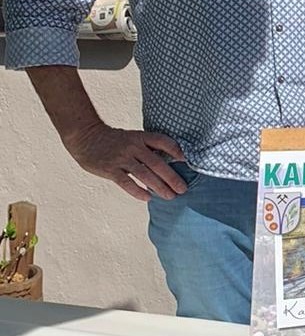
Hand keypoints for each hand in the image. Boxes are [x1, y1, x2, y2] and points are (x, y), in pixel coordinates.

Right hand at [63, 123, 186, 201]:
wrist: (85, 137)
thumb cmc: (113, 140)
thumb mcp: (132, 137)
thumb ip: (147, 147)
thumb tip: (169, 159)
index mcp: (140, 137)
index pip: (163, 141)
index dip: (176, 150)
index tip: (187, 160)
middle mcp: (133, 147)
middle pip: (157, 163)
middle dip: (172, 177)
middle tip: (183, 188)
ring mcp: (121, 158)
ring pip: (144, 174)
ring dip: (159, 187)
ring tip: (170, 196)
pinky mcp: (110, 169)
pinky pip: (126, 182)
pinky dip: (138, 191)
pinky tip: (148, 197)